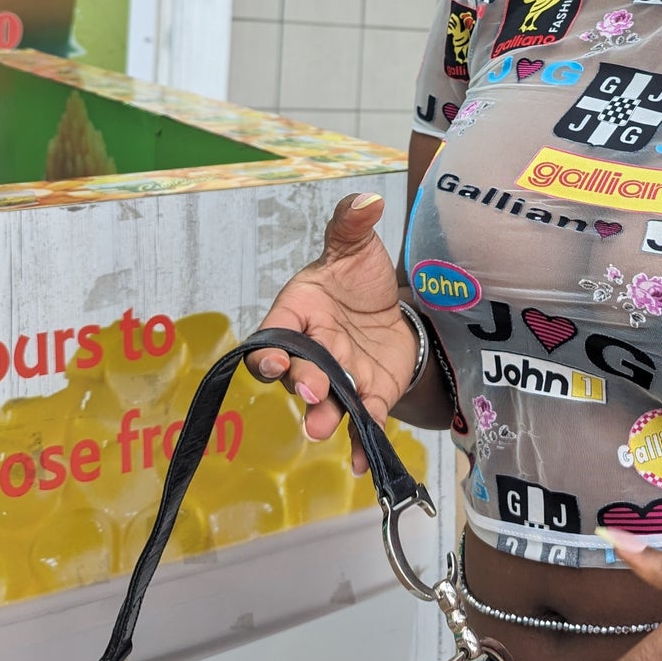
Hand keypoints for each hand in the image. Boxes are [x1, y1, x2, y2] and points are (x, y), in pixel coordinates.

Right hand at [248, 190, 416, 472]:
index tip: (276, 361)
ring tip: (326, 427)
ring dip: (324, 417)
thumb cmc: (357, 278)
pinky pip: (363, 421)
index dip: (270, 353)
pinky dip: (361, 441)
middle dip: (302, 383)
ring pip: (326, 403)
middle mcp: (312, 352)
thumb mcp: (355, 247)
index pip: (273, 338)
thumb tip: (365, 200)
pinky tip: (362, 460)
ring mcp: (340, 378)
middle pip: (298, 374)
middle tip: (312, 389)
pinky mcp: (369, 395)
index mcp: (298, 315)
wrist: (391, 308)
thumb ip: (352, 224)